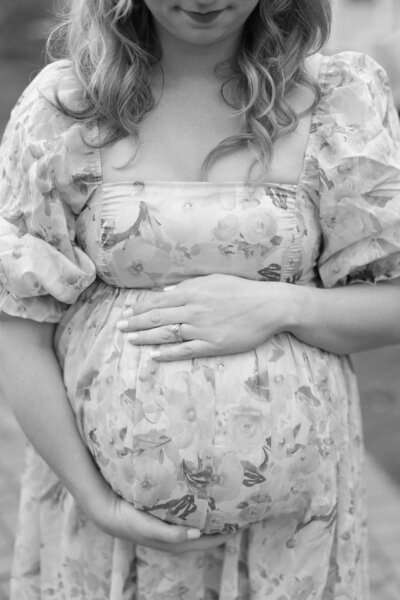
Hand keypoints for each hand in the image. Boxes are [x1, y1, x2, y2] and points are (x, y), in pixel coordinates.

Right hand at [88, 485, 233, 553]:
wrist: (110, 512)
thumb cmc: (131, 521)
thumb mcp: (150, 528)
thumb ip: (172, 534)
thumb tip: (198, 532)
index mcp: (179, 543)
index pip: (212, 540)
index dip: (229, 532)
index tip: (246, 520)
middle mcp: (179, 536)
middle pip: (210, 532)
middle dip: (226, 522)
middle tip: (242, 506)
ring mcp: (174, 527)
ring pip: (201, 522)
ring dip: (214, 514)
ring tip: (229, 500)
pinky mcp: (167, 517)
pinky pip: (191, 514)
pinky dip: (201, 508)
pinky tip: (206, 496)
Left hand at [117, 274, 291, 360]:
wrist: (269, 306)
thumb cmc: (242, 291)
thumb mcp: (214, 280)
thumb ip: (189, 286)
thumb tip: (168, 291)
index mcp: (192, 293)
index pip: (158, 301)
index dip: (140, 308)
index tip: (126, 313)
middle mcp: (193, 310)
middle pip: (157, 317)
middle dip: (136, 323)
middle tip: (120, 328)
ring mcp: (202, 329)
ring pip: (167, 334)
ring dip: (146, 338)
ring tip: (131, 341)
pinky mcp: (212, 345)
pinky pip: (185, 350)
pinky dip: (168, 353)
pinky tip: (155, 356)